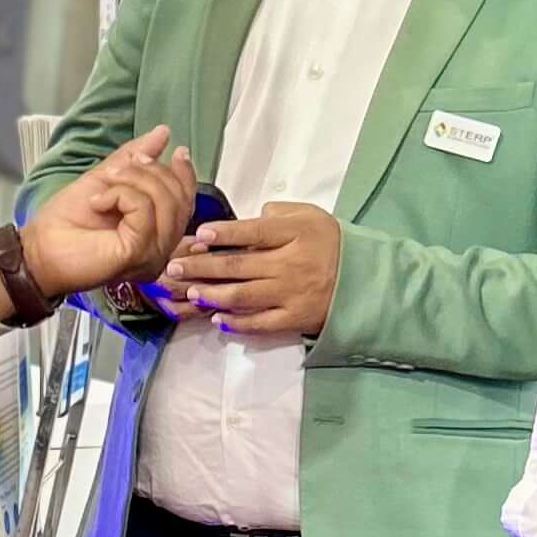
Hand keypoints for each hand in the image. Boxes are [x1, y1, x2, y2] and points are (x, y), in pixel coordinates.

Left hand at [17, 128, 200, 301]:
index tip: (174, 150)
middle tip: (117, 171)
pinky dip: (120, 195)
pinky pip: (144, 211)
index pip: (186, 200)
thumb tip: (162, 133)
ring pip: (164, 201)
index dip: (184, 173)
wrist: (39, 247)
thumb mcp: (106, 178)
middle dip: (149, 171)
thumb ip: (135, 157)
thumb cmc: (66, 223)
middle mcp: (160, 247)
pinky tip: (99, 202)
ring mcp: (152, 254)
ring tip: (104, 186)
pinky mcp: (139, 253)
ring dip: (132, 181)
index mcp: (156, 232)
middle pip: (179, 197)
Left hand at [164, 201, 341, 343]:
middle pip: (239, 265)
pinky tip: (216, 318)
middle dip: (201, 267)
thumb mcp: (311, 216)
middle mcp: (290, 264)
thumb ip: (278, 214)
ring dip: (211, 294)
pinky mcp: (293, 319)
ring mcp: (291, 294)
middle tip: (173, 268)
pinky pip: (260, 323)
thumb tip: (248, 217)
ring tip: (188, 292)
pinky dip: (236, 322)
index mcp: (295, 234)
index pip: (254, 232)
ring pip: (243, 295)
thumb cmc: (330, 243)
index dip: (224, 233)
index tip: (199, 235)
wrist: (363, 281)